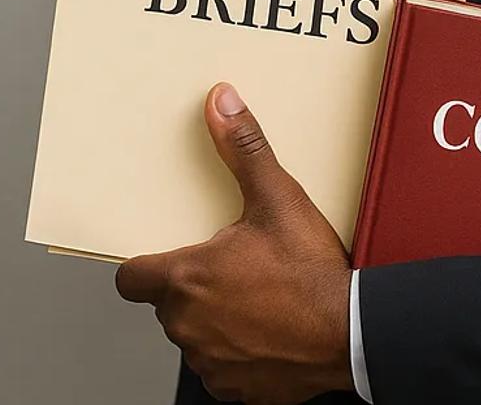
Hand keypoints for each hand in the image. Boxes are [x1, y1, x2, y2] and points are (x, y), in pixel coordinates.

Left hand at [115, 83, 353, 403]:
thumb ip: (245, 150)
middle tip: (238, 269)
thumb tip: (222, 104)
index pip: (131, 278)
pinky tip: (271, 331)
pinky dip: (239, 352)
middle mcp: (185, 324)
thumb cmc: (311, 272)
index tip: (169, 258)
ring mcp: (206, 359)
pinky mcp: (229, 387)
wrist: (350, 331)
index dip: (146, 266)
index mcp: (186, 278)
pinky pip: (220, 367)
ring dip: (216, 320)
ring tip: (260, 299)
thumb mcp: (279, 200)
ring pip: (195, 335)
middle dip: (196, 287)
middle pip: (169, 304)